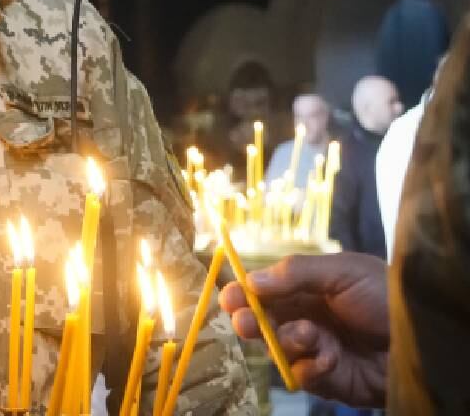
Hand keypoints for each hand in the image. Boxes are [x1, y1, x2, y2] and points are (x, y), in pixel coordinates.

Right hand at [218, 253, 388, 407]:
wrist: (420, 340)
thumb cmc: (387, 297)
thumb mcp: (343, 272)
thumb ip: (296, 273)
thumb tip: (250, 281)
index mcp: (305, 289)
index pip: (262, 291)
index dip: (242, 294)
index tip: (230, 297)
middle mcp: (304, 317)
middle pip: (260, 321)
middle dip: (249, 321)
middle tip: (245, 323)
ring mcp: (313, 348)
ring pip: (277, 347)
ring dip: (287, 340)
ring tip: (311, 335)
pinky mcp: (324, 377)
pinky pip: (300, 373)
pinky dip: (311, 364)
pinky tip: (331, 357)